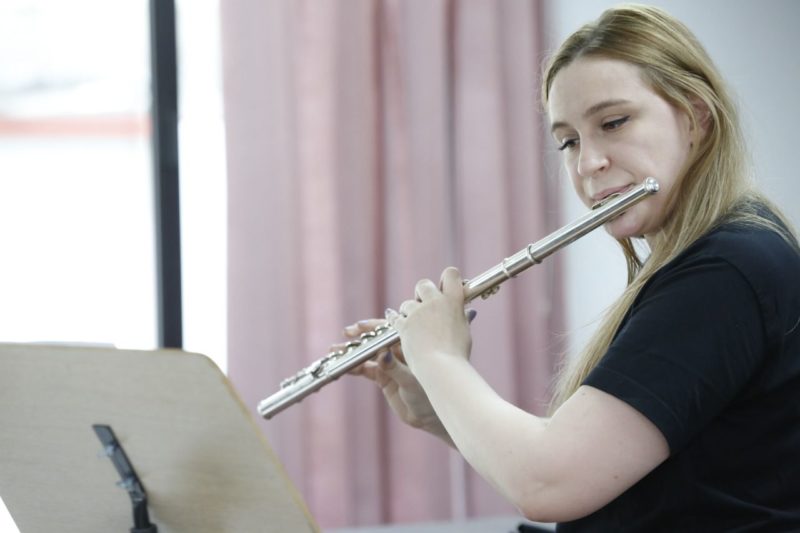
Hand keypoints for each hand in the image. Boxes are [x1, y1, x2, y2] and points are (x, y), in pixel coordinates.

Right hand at [335, 319, 451, 442]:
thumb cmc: (430, 394)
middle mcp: (399, 351)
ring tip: (335, 351)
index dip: (374, 327)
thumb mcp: (412, 381)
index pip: (390, 330)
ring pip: (368, 354)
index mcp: (410, 344)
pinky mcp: (384, 378)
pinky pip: (366, 369)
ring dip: (352, 352)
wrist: (431, 417)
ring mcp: (390, 364)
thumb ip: (396, 368)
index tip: (360, 327)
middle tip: (346, 334)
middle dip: (360, 336)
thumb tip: (382, 354)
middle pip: (376, 339)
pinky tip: (344, 367)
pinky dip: (355, 368)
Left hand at [387, 267, 472, 369]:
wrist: (442, 367)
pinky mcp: (404, 325)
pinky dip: (394, 318)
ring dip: (409, 311)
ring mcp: (418, 313)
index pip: (451, 274)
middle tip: (424, 304)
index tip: (445, 287)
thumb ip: (461, 317)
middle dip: (422, 293)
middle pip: (424, 284)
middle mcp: (435, 302)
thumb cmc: (457, 353)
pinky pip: (395, 317)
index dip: (447, 279)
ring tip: (413, 323)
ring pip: (408, 303)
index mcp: (453, 301)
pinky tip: (392, 317)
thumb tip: (467, 311)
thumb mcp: (464, 331)